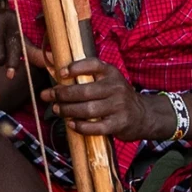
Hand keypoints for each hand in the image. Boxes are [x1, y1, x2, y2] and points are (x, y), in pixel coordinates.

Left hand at [48, 57, 171, 143]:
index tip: (60, 73)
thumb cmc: (117, 96)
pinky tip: (71, 124)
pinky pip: (95, 127)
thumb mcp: (108, 80)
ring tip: (57, 109)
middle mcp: (116, 87)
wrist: (142, 114)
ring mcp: (118, 106)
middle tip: (49, 95)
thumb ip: (89, 77)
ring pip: (87, 109)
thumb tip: (57, 74)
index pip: (93, 65)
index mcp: (111, 73)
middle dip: (63, 94)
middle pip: (84, 90)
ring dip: (68, 110)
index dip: (75, 67)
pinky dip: (81, 126)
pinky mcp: (118, 124)